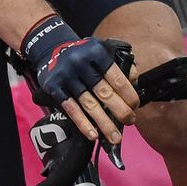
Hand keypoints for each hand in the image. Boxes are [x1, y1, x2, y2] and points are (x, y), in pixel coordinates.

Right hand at [21, 15, 140, 142]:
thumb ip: (119, 62)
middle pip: (104, 92)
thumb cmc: (84, 52)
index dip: (128, 94)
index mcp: (96, 52)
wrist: (51, 48)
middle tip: (130, 121)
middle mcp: (80, 62)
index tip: (135, 105)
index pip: (116, 77)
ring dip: (104, 123)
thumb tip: (134, 80)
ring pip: (89, 104)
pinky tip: (93, 135)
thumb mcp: (102, 48)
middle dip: (120, 110)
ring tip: (115, 138)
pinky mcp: (54, 86)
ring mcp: (66, 75)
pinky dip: (83, 124)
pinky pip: (71, 109)